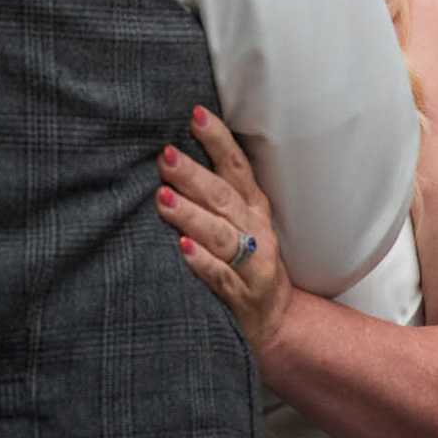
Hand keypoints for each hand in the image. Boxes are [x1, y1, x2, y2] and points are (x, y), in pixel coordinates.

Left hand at [155, 105, 294, 350]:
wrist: (274, 322)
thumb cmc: (245, 262)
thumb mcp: (238, 221)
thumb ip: (212, 191)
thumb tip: (168, 151)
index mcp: (252, 206)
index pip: (237, 166)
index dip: (217, 139)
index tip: (195, 115)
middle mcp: (254, 230)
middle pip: (224, 197)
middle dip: (193, 175)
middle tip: (164, 156)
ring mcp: (252, 263)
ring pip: (222, 235)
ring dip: (193, 216)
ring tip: (163, 200)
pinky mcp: (243, 295)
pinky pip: (222, 276)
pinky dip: (203, 263)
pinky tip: (182, 250)